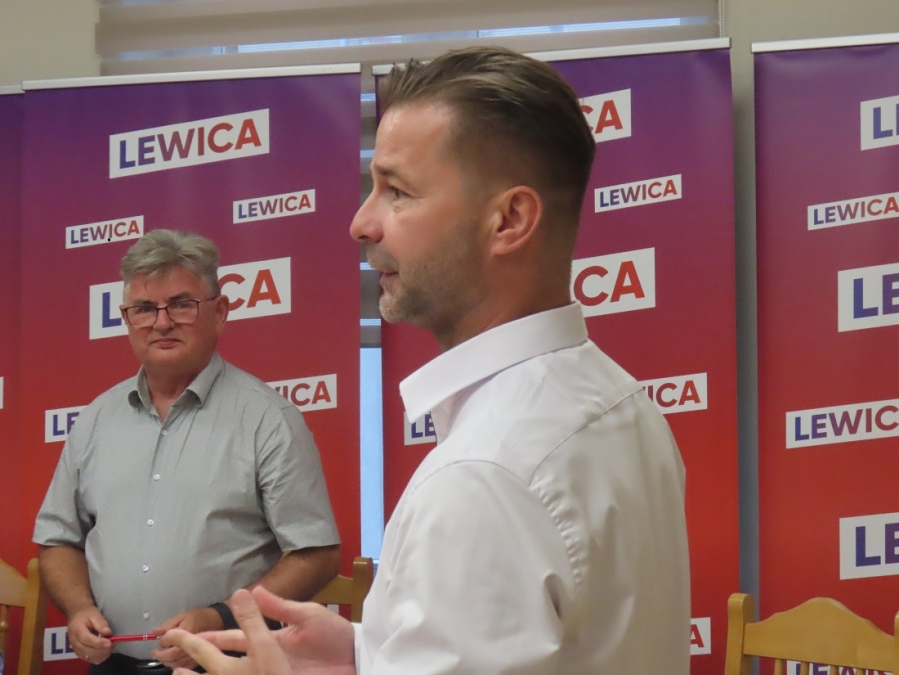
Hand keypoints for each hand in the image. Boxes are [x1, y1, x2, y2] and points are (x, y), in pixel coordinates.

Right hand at [67, 606, 112, 664]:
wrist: (76, 616)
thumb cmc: (86, 613)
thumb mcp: (94, 614)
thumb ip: (101, 623)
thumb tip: (108, 633)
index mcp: (77, 630)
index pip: (87, 640)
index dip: (99, 643)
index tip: (110, 643)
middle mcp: (74, 642)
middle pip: (88, 651)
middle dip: (103, 649)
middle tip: (114, 642)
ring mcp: (76, 649)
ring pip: (90, 657)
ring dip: (103, 654)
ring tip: (110, 645)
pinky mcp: (80, 653)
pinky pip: (90, 659)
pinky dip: (100, 657)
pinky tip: (105, 649)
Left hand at [152, 606, 223, 668]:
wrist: (217, 620)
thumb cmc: (199, 616)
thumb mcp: (183, 615)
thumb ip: (168, 624)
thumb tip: (155, 631)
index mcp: (189, 631)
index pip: (171, 641)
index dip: (162, 641)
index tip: (159, 639)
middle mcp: (193, 645)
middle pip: (172, 656)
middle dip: (160, 655)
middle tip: (155, 652)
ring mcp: (196, 654)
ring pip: (176, 664)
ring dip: (166, 662)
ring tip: (162, 656)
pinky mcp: (198, 659)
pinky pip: (184, 666)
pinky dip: (175, 666)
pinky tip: (172, 661)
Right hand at [165, 586, 354, 674]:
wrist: (359, 659)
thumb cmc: (336, 636)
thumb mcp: (308, 616)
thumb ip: (280, 605)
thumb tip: (250, 590)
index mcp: (271, 640)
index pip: (233, 637)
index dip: (210, 636)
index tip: (185, 634)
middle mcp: (266, 660)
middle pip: (225, 660)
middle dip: (199, 656)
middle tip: (169, 656)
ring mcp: (272, 674)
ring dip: (208, 674)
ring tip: (180, 674)